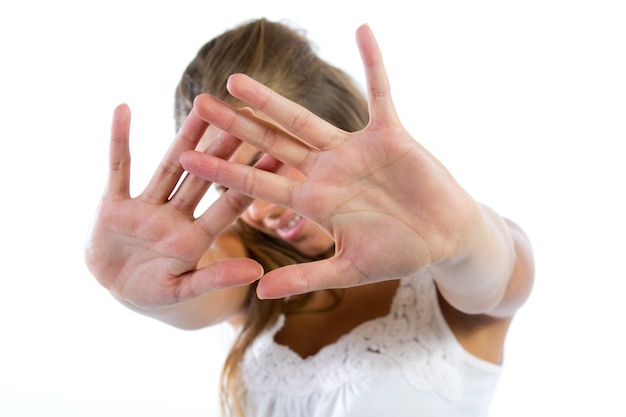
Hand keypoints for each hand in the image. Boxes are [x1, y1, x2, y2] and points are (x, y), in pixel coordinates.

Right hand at [84, 104, 266, 309]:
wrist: (116, 292)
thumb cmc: (156, 294)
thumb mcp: (184, 289)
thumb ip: (216, 278)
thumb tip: (258, 272)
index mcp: (196, 238)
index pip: (231, 204)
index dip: (255, 179)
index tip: (281, 154)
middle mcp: (176, 215)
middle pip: (205, 176)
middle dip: (225, 146)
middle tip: (248, 114)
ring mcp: (146, 207)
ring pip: (170, 165)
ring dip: (186, 136)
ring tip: (204, 104)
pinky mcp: (114, 204)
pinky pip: (117, 168)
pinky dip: (118, 140)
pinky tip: (123, 109)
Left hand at [180, 25, 476, 298]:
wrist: (442, 239)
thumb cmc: (398, 254)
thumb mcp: (348, 270)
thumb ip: (304, 276)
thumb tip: (258, 293)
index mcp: (314, 201)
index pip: (258, 182)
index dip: (223, 170)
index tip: (187, 158)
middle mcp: (326, 171)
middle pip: (271, 143)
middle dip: (234, 126)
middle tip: (197, 105)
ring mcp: (354, 151)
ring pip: (305, 118)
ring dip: (272, 99)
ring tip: (236, 79)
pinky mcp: (389, 136)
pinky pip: (382, 93)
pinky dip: (375, 63)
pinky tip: (362, 30)